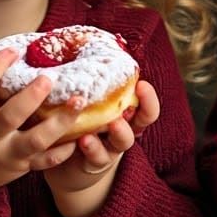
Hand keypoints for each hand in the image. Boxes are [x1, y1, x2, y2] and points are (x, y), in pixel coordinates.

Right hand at [0, 43, 82, 214]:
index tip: (14, 50)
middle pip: (10, 117)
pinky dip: (64, 151)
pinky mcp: (22, 166)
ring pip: (36, 141)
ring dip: (60, 122)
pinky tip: (80, 133)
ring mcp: (6, 153)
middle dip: (31, 97)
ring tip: (78, 101)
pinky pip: (47, 161)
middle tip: (49, 77)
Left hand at [43, 79, 159, 216]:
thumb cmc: (79, 126)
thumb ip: (89, 88)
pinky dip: (91, 149)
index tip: (141, 84)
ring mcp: (112, 149)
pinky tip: (80, 141)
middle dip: (141, 112)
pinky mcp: (95, 164)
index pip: (146, 107)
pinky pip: (97, 158)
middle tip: (128, 107)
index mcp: (125, 115)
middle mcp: (123, 131)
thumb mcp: (88, 107)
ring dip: (117, 132)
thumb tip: (75, 49)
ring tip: (108, 123)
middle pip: (142, 123)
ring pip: (122, 142)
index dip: (148, 98)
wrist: (68, 166)